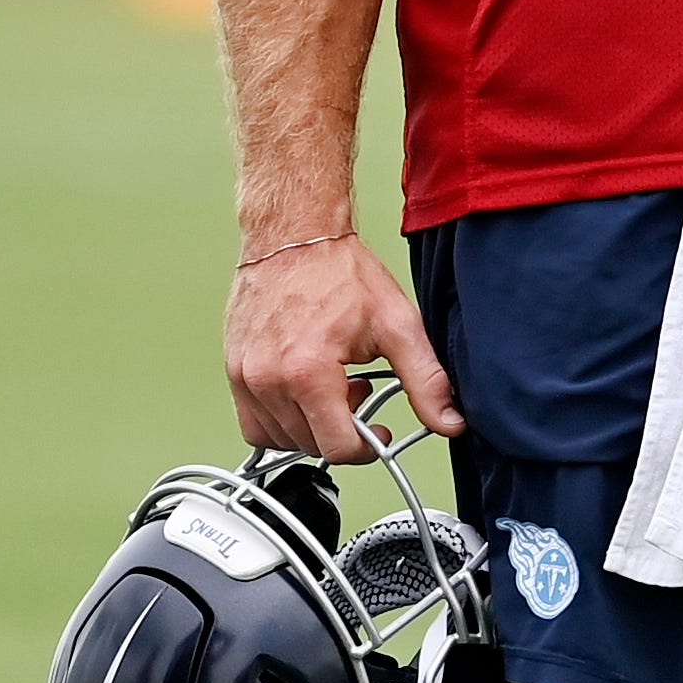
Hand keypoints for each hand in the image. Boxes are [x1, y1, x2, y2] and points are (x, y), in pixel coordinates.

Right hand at [224, 236, 460, 461]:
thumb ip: (425, 381)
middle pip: (310, 445)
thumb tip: (449, 422)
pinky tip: (302, 390)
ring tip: (330, 386)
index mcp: (308, 372)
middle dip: (341, 429)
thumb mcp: (396, 324)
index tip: (376, 427)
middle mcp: (268, 379)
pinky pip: (254, 423)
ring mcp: (244, 376)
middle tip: (356, 390)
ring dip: (311, 425)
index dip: (367, 445)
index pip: (337, 448)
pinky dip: (280, 420)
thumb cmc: (338, 271)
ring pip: (281, 438)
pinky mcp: (233, 370)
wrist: (293, 235)